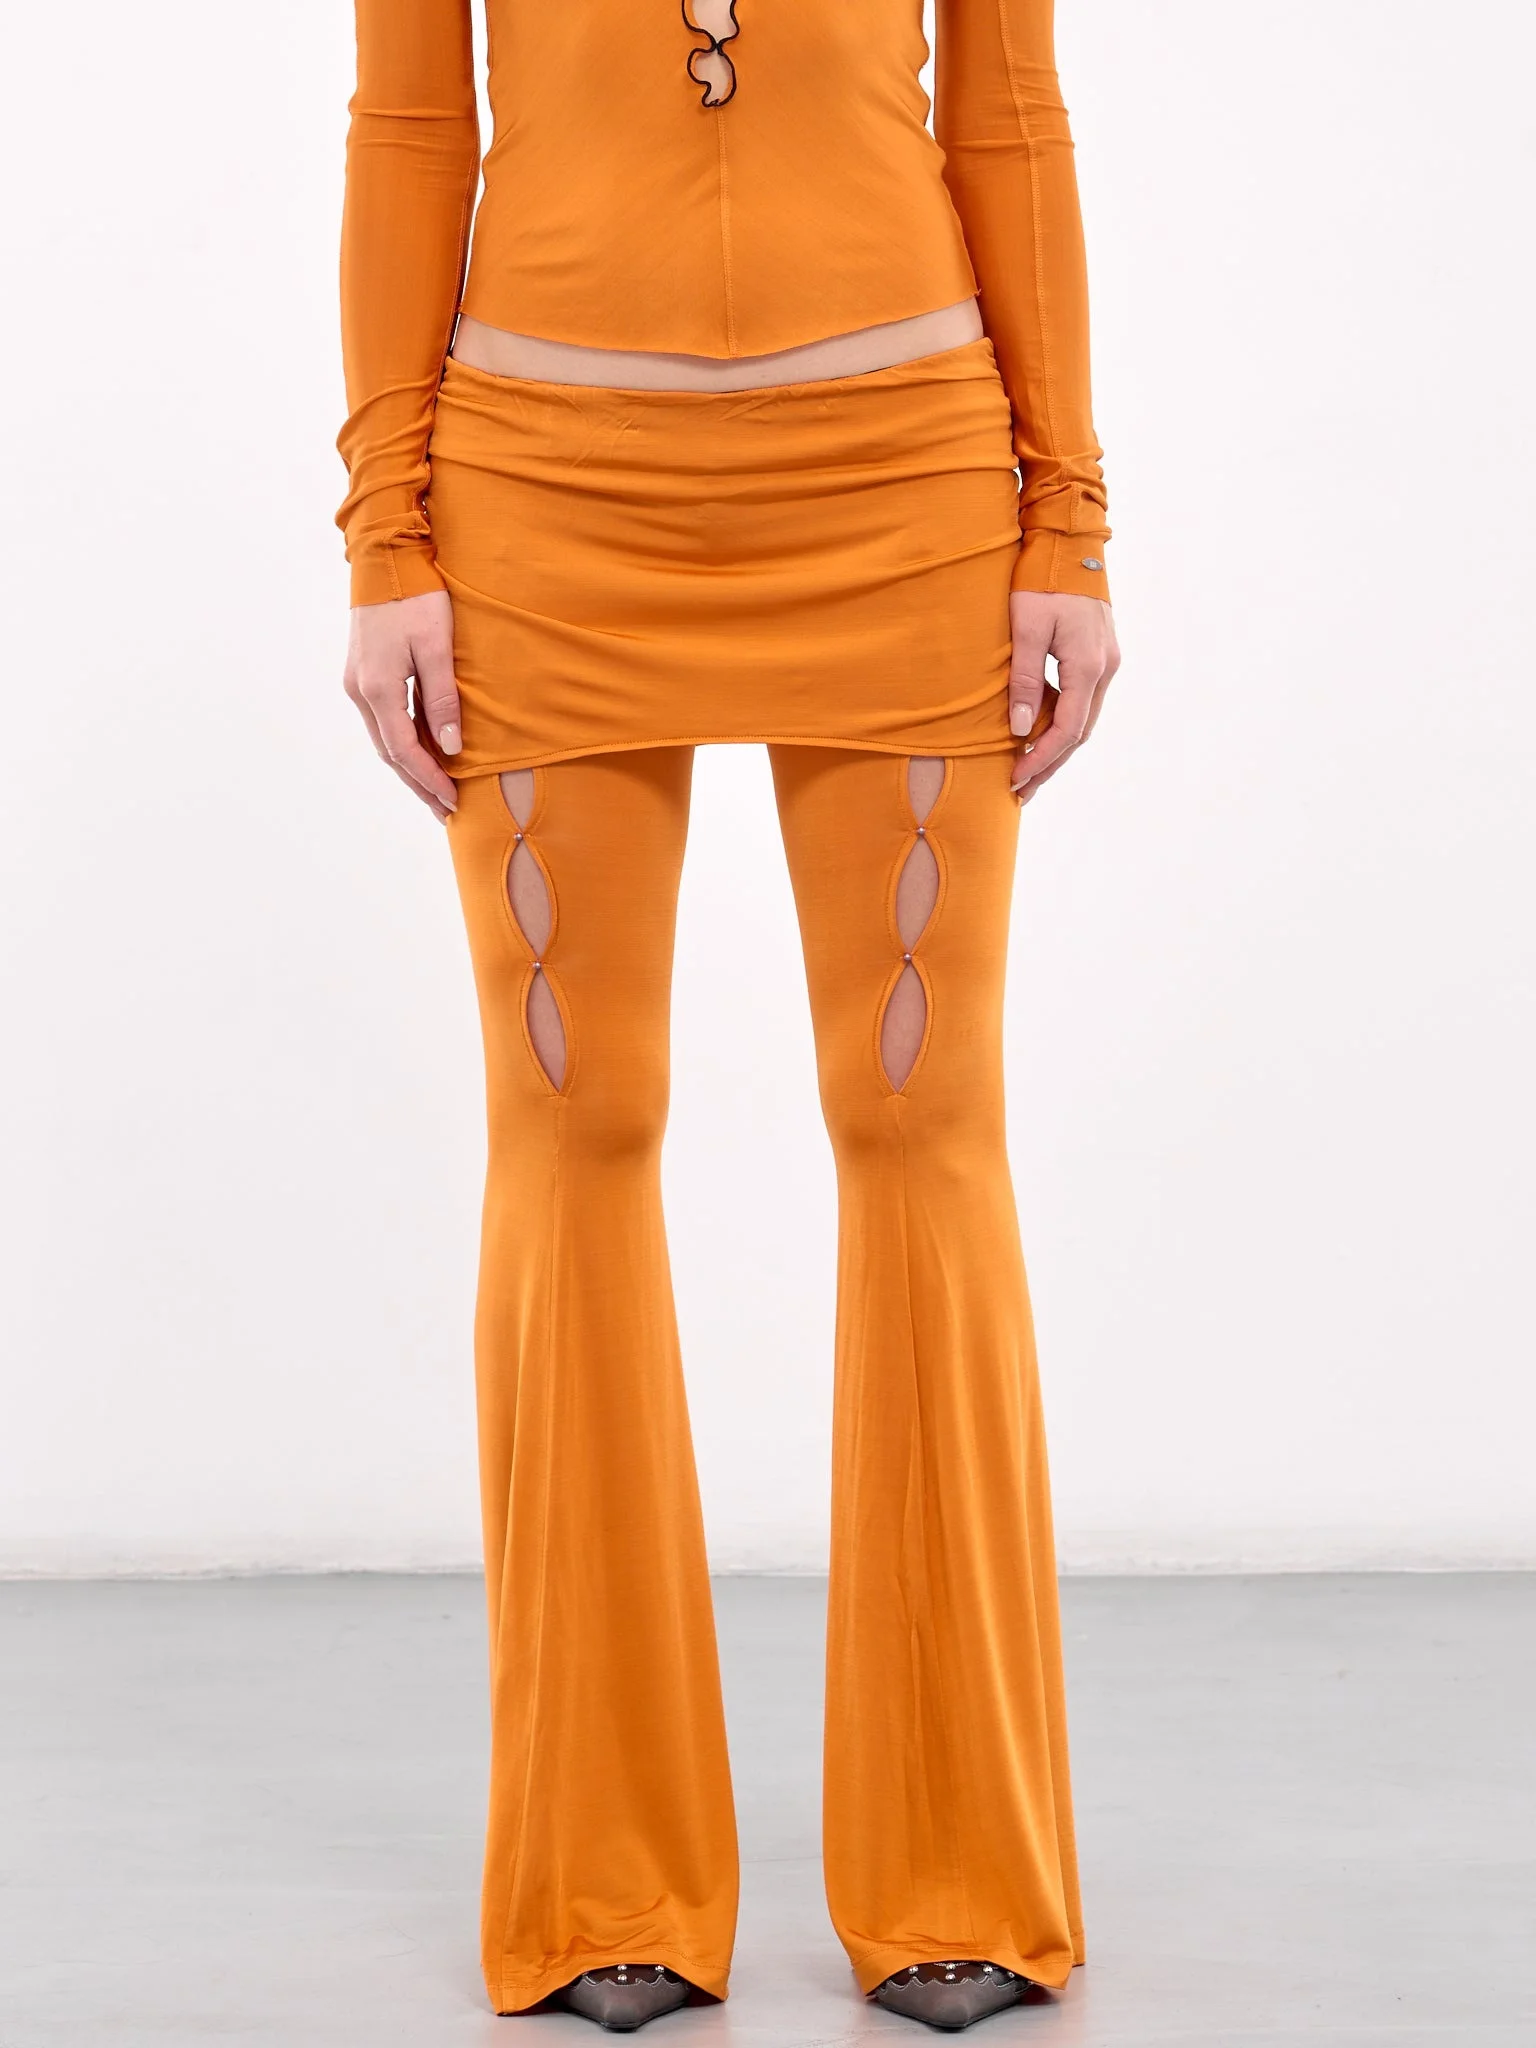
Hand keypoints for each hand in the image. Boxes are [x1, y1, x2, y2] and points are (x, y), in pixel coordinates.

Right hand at [343, 590, 462, 820]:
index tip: (453, 801)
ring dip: (409, 768)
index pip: (404, 751)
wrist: (385, 559)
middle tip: (446, 811)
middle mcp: (359, 690)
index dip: (429, 779)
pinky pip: (383, 721)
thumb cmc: (416, 597)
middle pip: (389, 754)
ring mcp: (357, 682)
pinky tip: (422, 753)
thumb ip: (442, 698)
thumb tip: (450, 748)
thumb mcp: (437, 646)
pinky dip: (403, 744)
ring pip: (384, 740)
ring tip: (436, 791)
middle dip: (418, 784)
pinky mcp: (362, 673)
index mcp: (377, 688)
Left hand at [1007, 591, 1119, 804]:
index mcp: (1088, 665)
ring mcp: (1106, 660)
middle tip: (1021, 790)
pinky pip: (1082, 699)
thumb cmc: (1042, 578)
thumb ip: (1025, 680)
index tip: (1015, 779)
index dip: (1041, 759)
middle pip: (1080, 732)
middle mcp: (1105, 667)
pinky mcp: (1099, 652)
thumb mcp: (1026, 628)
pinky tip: (1039, 731)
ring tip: (1028, 770)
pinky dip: (1062, 721)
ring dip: (1056, 746)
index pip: (1068, 730)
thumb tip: (1023, 730)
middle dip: (1049, 763)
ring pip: (1083, 718)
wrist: (1069, 540)